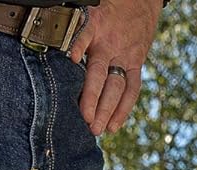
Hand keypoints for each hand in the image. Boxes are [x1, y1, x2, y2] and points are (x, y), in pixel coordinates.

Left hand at [69, 0, 162, 135]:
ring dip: (108, 110)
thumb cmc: (108, 10)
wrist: (141, 1)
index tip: (72, 58)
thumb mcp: (90, 10)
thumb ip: (75, 30)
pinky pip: (132, 89)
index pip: (85, 38)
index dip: (78, 47)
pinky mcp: (137, 64)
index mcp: (96, 26)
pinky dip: (124, 109)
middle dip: (94, 98)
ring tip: (100, 129)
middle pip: (101, 74)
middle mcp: (111, 44)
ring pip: (117, 87)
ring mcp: (125, 56)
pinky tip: (114, 125)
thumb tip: (55, 47)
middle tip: (87, 120)